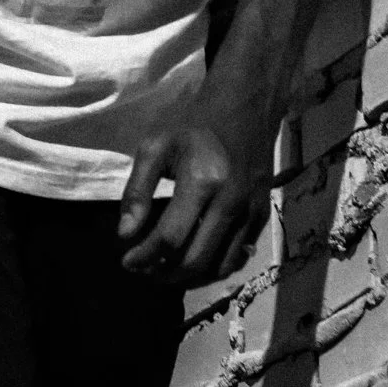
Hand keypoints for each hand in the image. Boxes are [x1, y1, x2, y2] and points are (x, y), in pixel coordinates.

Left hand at [118, 116, 274, 284]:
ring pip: (219, 267)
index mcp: (202, 181)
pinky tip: (192, 261)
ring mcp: (251, 211)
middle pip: (195, 260)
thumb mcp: (156, 147)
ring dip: (188, 278)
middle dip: (163, 274)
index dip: (144, 257)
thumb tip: (125, 235)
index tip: (126, 262)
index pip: (170, 237)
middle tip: (143, 271)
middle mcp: (231, 202)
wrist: (246, 108)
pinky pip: (238, 257)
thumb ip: (136, 191)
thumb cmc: (194, 126)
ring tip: (164, 271)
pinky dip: (212, 269)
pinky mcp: (262, 216)